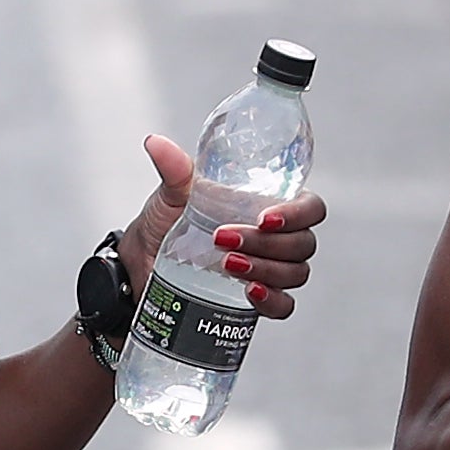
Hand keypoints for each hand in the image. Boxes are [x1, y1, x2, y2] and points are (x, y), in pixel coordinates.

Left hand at [114, 130, 332, 317]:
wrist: (140, 265)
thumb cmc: (164, 223)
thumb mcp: (171, 195)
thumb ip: (174, 170)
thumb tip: (156, 143)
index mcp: (268, 205)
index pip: (309, 207)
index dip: (298, 214)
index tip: (264, 218)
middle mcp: (276, 238)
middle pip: (303, 243)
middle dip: (268, 244)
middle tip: (225, 239)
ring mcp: (269, 270)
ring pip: (295, 273)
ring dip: (267, 269)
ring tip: (228, 264)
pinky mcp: (256, 301)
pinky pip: (282, 306)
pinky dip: (271, 300)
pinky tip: (249, 291)